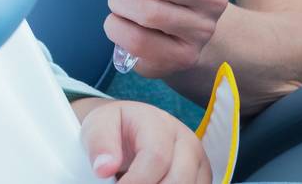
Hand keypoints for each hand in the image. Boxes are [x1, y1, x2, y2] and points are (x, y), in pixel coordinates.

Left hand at [76, 98, 211, 183]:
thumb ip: (100, 144)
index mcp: (158, 122)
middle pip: (179, 179)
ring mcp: (198, 158)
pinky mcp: (203, 175)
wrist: (132, 125)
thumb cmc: (116, 126)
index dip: (138, 181)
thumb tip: (104, 168)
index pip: (156, 157)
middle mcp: (185, 139)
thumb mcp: (98, 125)